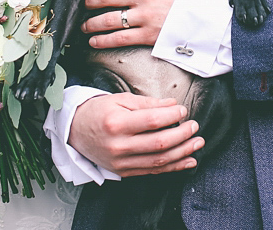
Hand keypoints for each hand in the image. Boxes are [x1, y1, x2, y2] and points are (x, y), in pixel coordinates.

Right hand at [68, 93, 203, 176]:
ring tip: (197, 143)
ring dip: (183, 152)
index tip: (183, 110)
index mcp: (116, 123)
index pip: (153, 121)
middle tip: (194, 126)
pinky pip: (153, 171)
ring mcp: (121, 162)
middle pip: (159, 143)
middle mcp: (119, 145)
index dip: (172, 115)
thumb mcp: (120, 100)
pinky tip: (187, 161)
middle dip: (183, 135)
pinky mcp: (123, 171)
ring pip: (159, 160)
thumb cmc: (97, 112)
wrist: (75, 131)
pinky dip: (173, 167)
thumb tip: (172, 104)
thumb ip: (147, 103)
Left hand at [82, 0, 195, 48]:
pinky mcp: (146, 35)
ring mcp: (142, 16)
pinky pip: (118, 38)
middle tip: (85, 3)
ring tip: (84, 26)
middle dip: (90, 1)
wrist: (211, 18)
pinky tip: (94, 41)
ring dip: (91, 23)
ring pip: (108, 19)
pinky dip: (103, 40)